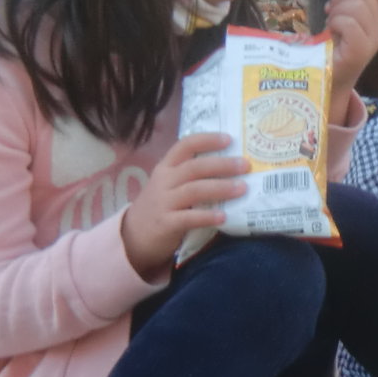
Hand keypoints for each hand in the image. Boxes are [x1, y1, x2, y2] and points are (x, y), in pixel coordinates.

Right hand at [119, 133, 249, 280]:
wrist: (132, 237)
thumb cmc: (160, 207)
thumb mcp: (169, 186)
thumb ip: (191, 177)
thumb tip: (231, 168)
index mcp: (166, 167)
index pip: (185, 145)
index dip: (207, 140)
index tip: (229, 139)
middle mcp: (164, 181)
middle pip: (194, 167)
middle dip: (222, 164)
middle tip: (245, 165)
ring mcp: (163, 202)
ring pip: (194, 190)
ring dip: (220, 188)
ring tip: (242, 188)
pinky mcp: (165, 224)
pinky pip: (189, 218)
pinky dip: (207, 216)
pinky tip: (223, 217)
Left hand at [324, 0, 377, 123]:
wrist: (329, 81)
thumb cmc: (333, 49)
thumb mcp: (345, 21)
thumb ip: (351, 2)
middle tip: (329, 13)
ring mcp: (372, 41)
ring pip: (357, 6)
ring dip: (336, 11)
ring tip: (330, 24)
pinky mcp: (360, 51)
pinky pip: (349, 23)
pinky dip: (335, 23)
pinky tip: (330, 32)